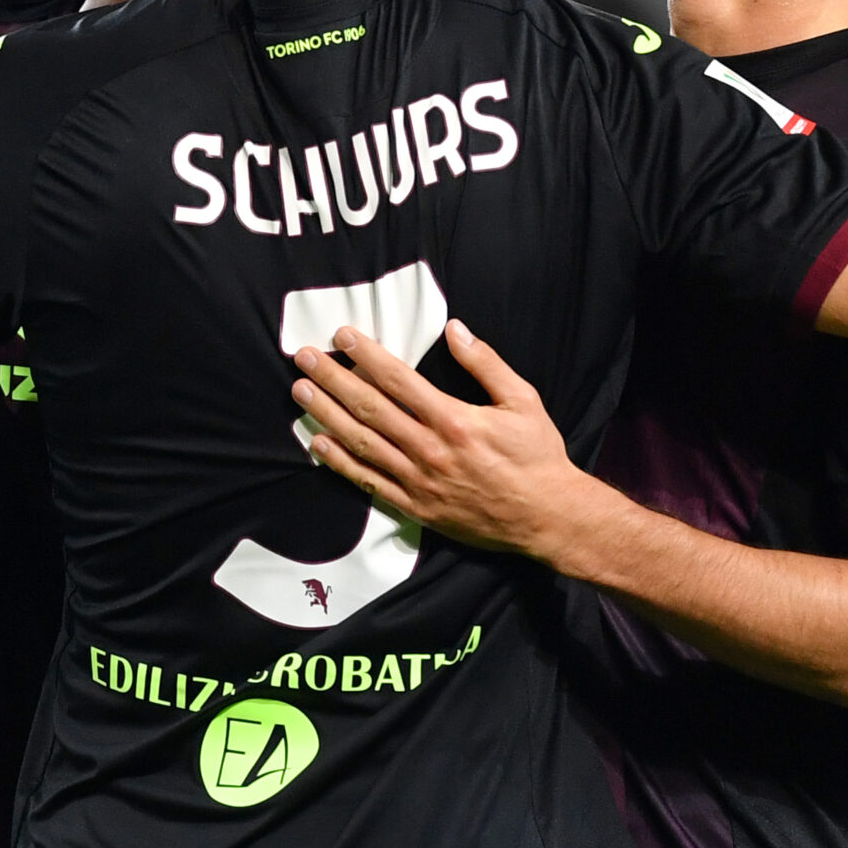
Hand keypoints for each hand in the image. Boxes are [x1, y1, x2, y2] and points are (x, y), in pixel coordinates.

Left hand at [290, 320, 603, 558]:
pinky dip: (340, 462)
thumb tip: (455, 330)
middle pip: (370, 408)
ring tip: (301, 391)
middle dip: (333, 379)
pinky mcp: (416, 507)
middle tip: (304, 357)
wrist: (546, 517)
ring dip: (326, 414)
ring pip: (362, 443)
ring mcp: (418, 481)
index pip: (398, 380)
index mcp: (454, 420)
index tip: (342, 337)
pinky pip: (369, 482)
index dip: (366, 355)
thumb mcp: (523, 400)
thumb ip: (486, 363)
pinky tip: (317, 443)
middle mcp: (429, 450)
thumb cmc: (537, 457)